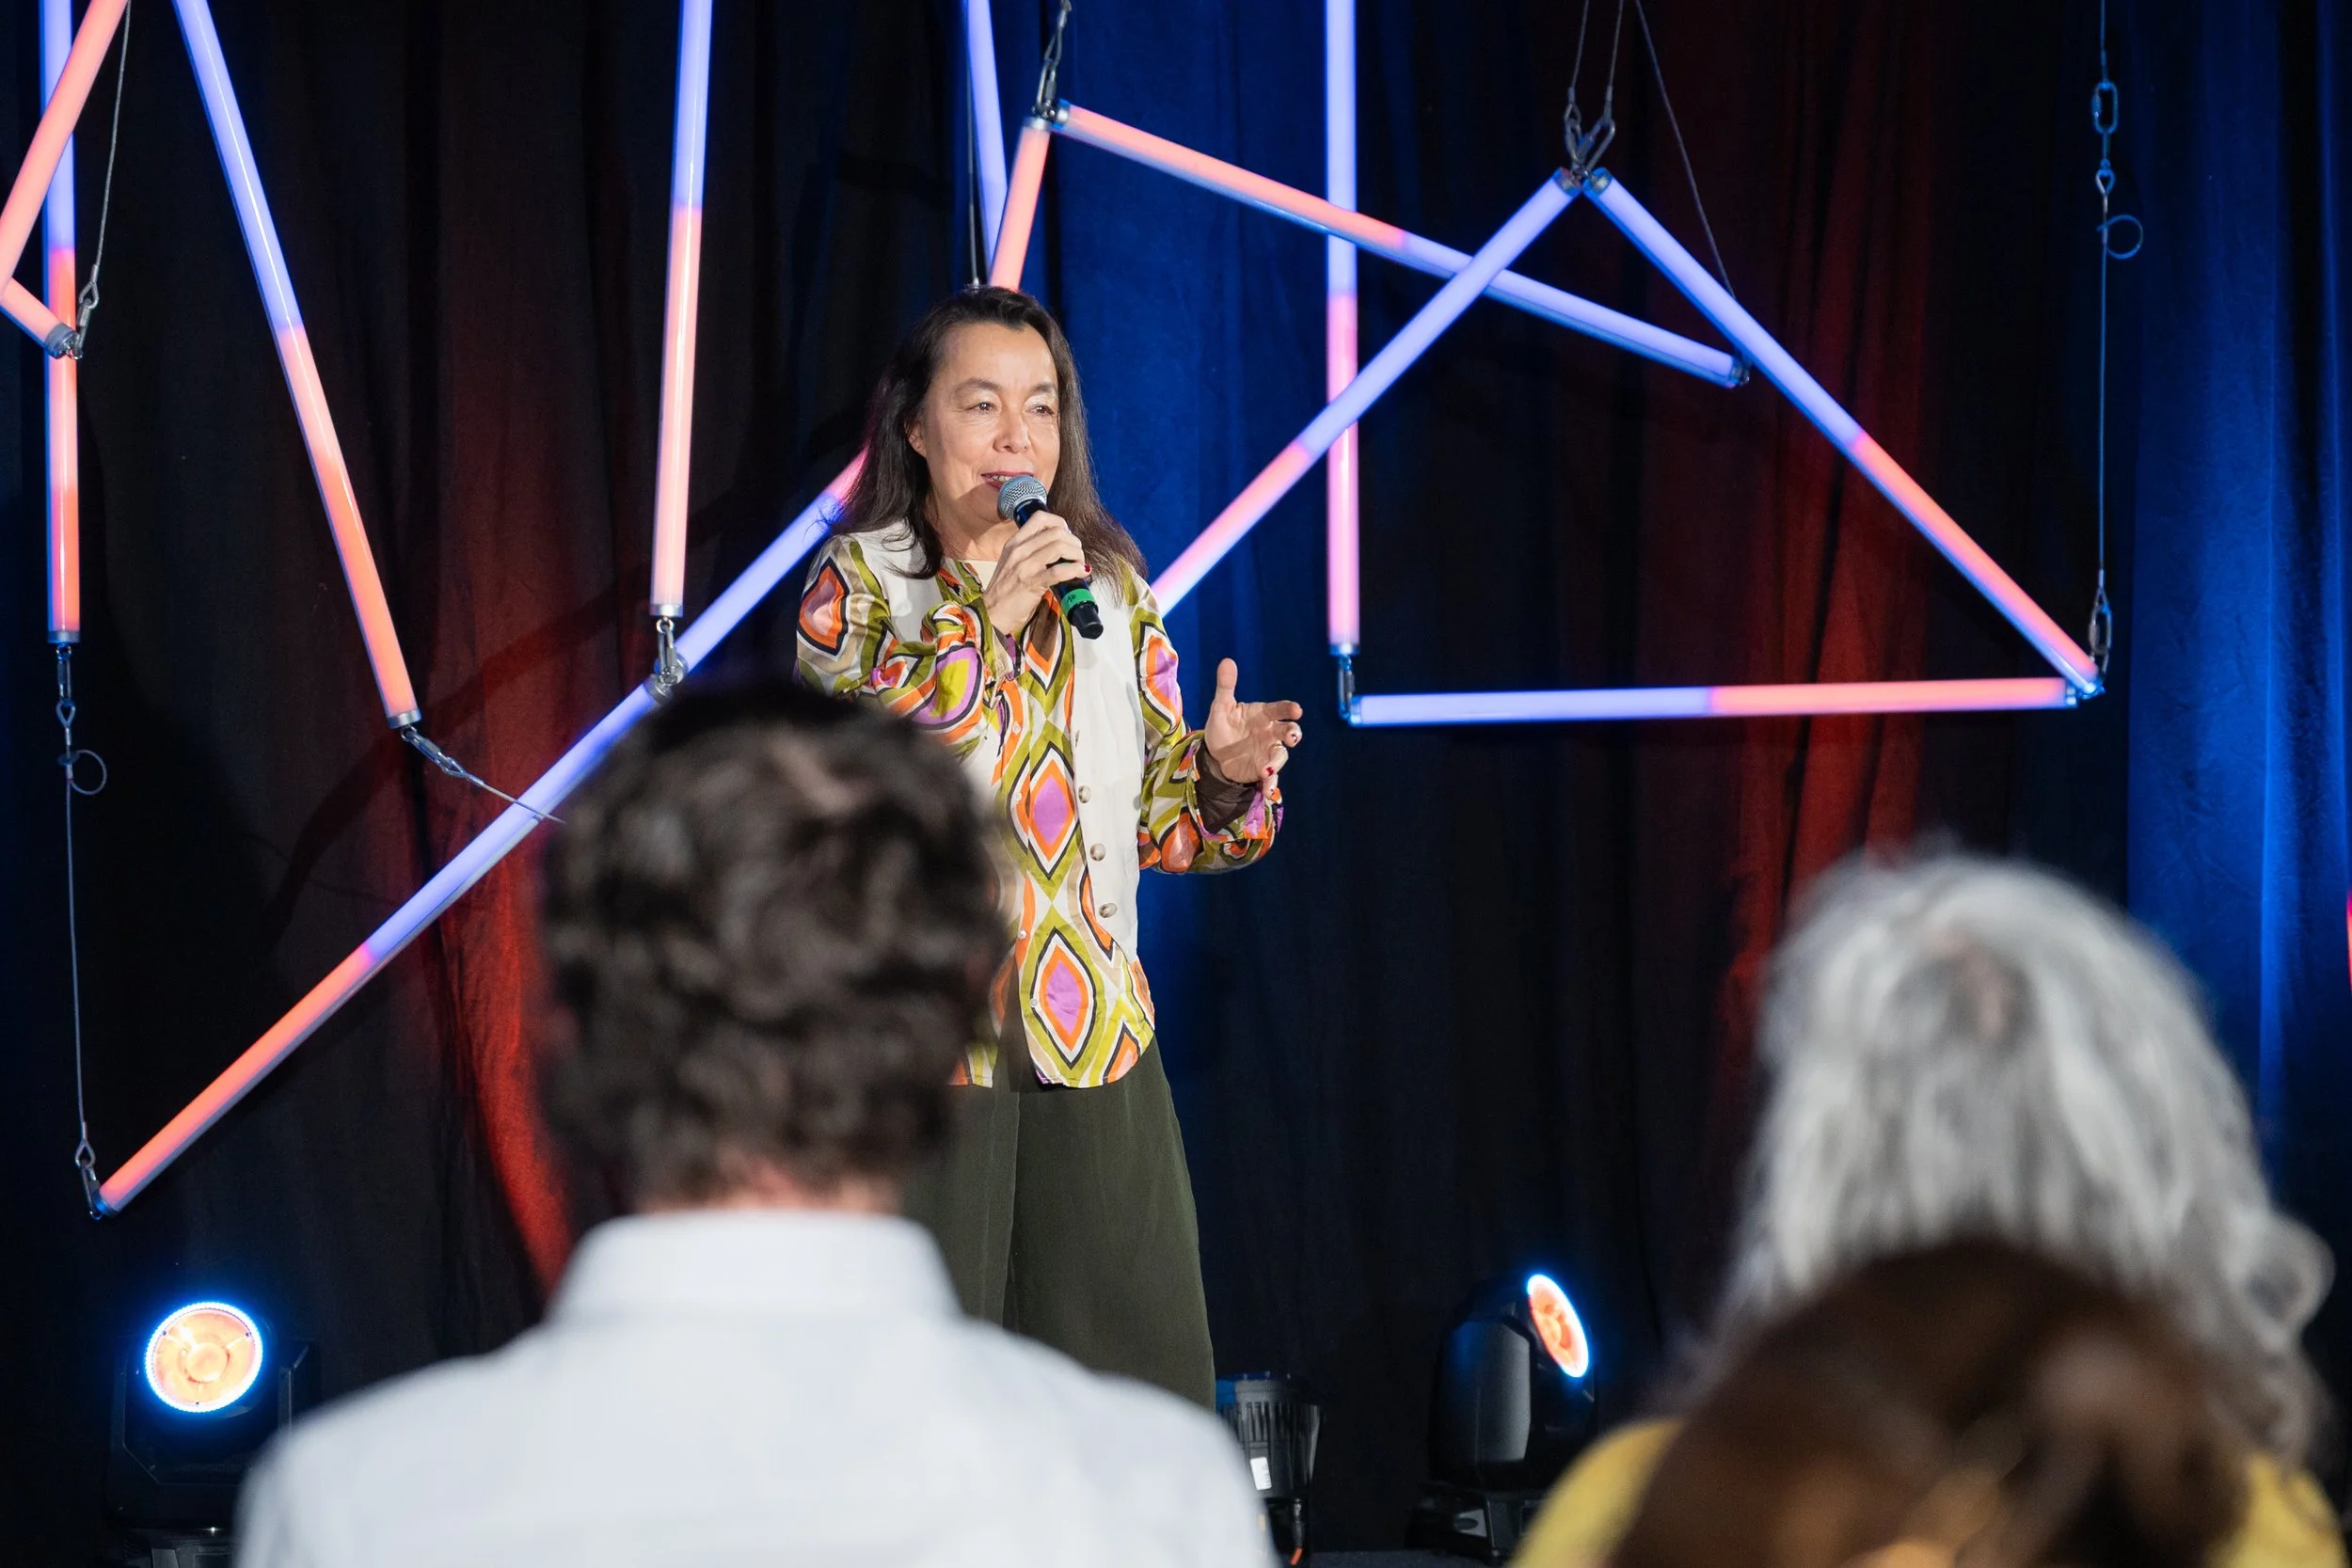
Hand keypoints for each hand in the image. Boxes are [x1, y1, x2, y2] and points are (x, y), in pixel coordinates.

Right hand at [981, 511, 1089, 631]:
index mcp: (1014, 543)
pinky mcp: (1032, 582)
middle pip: (1056, 532)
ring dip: (1077, 555)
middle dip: (1073, 542)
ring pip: (1060, 546)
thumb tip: (1058, 549)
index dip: (1060, 523)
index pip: (1040, 518)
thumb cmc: (1005, 592)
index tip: (1067, 535)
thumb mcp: (1012, 563)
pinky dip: (1075, 570)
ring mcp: (1025, 566)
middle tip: (1077, 555)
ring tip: (1079, 565)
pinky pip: (1059, 570)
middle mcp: (1019, 550)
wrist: (991, 614)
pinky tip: (1080, 573)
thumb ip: (1030, 553)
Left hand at [1202, 658, 1303, 789]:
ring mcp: (1268, 751)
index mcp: (1263, 715)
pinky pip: (1271, 777)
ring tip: (1267, 769)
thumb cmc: (1223, 726)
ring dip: (1276, 763)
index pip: (1279, 709)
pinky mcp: (1262, 769)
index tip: (1296, 709)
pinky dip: (1270, 783)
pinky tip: (1267, 789)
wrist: (1215, 754)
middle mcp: (1270, 732)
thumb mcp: (1221, 707)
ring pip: (1280, 755)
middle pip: (1287, 731)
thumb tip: (1227, 661)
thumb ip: (1226, 686)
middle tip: (1292, 737)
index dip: (1288, 709)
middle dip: (1292, 733)